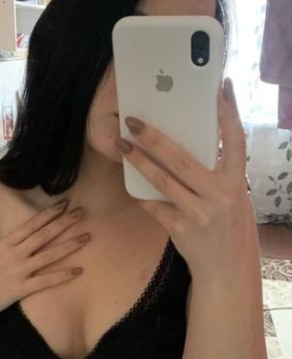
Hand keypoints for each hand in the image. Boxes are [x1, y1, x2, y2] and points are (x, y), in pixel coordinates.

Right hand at [0, 200, 89, 328]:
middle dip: (63, 223)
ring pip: (49, 256)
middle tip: (81, 212)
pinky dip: (62, 276)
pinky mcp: (22, 289)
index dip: (48, 214)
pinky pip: (46, 281)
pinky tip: (78, 270)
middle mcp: (15, 255)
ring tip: (86, 237)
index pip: (30, 225)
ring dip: (69, 246)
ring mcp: (20, 272)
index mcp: (5, 244)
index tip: (63, 204)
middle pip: (44, 236)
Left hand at [114, 77, 254, 278]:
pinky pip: (154, 205)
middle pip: (183, 159)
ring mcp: (199, 214)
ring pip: (163, 181)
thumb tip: (195, 144)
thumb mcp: (234, 198)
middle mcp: (220, 196)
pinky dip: (142, 193)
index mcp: (237, 183)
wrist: (226, 270)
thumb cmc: (230, 228)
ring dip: (139, 161)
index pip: (236, 141)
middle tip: (134, 120)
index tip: (221, 87)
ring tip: (122, 145)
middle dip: (156, 137)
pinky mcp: (180, 229)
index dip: (229, 113)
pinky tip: (131, 182)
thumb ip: (218, 174)